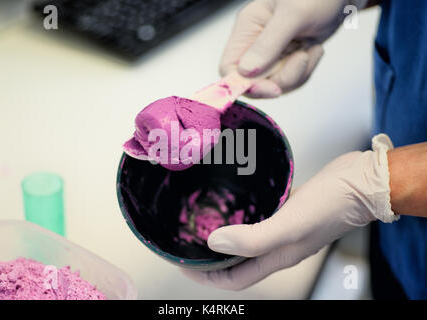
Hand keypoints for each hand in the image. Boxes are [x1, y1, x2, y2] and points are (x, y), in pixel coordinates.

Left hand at [182, 134, 396, 289]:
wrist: (361, 182)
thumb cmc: (332, 205)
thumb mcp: (290, 225)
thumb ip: (253, 238)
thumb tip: (215, 243)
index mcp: (277, 257)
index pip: (234, 278)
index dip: (206, 276)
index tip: (183, 263)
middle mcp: (278, 246)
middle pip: (236, 262)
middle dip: (210, 258)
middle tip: (187, 243)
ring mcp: (283, 228)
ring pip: (245, 239)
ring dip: (224, 236)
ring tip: (202, 223)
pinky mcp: (287, 209)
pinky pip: (257, 217)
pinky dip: (241, 214)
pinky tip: (233, 201)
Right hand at [220, 0, 367, 97]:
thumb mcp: (292, 16)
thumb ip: (268, 44)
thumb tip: (245, 72)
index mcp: (247, 28)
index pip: (229, 68)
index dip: (245, 84)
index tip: (271, 87)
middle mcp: (255, 44)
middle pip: (254, 82)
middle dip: (281, 78)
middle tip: (301, 58)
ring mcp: (271, 54)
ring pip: (274, 84)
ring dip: (298, 73)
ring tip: (311, 49)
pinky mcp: (287, 60)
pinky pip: (290, 80)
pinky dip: (306, 70)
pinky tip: (314, 49)